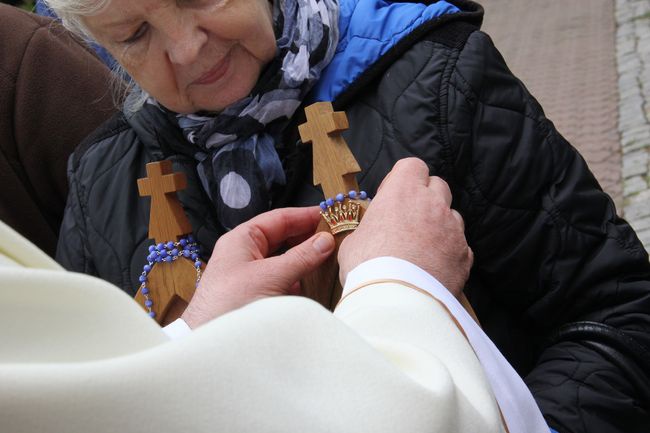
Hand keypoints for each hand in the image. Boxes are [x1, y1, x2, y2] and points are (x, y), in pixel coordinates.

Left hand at [182, 207, 334, 327]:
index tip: (330, 214)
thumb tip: (325, 240)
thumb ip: (301, 257)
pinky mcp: (254, 297)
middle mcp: (245, 254)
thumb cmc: (230, 304)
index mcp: (242, 240)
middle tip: (335, 238)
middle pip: (282, 239)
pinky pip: (280, 282)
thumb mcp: (271, 276)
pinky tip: (311, 285)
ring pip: (283, 261)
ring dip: (303, 261)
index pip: (279, 219)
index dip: (305, 216)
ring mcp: (249, 276)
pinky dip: (296, 281)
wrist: (211, 344)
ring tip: (329, 259)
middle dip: (307, 238)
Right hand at [338, 158, 472, 296]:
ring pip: (452, 215)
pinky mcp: (464, 255)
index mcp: (402, 192)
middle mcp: (432, 204)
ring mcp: (452, 229)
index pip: (412, 166)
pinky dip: (449, 252)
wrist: (396, 300)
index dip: (402, 179)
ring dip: (440, 225)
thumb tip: (370, 236)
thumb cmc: (368, 266)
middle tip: (408, 219)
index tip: (391, 197)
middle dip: (426, 197)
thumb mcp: (354, 242)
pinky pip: (460, 246)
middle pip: (438, 185)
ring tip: (422, 248)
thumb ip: (368, 230)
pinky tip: (433, 267)